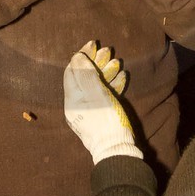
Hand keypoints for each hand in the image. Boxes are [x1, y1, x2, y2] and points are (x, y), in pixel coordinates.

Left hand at [64, 41, 141, 164]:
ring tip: (118, 62)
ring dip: (106, 73)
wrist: (117, 151)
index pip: (72, 71)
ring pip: (96, 87)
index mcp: (72, 99)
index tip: (94, 44)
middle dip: (97, 62)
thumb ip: (86, 74)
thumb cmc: (106, 121)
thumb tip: (76, 56)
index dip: (82, 55)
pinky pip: (103, 98)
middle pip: (84, 77)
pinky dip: (111, 87)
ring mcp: (89, 112)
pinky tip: (122, 78)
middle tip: (109, 51)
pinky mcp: (100, 118)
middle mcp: (77, 105)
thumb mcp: (96, 94)